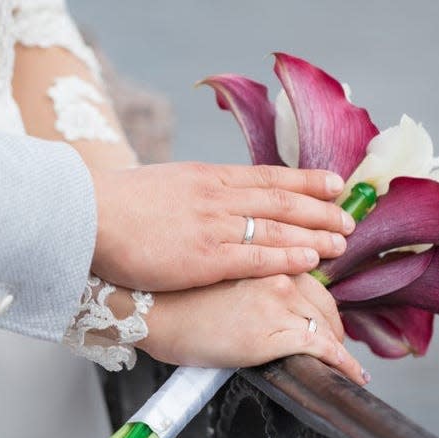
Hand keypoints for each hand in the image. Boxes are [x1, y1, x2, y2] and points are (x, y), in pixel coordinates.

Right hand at [90, 162, 354, 290]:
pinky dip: (288, 256)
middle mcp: (218, 196)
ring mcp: (214, 226)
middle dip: (320, 209)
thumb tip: (214, 197)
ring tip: (341, 241)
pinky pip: (257, 256)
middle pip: (282, 201)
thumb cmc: (118, 204)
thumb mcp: (165, 184)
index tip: (334, 183)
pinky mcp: (205, 257)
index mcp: (208, 177)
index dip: (306, 180)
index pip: (268, 176)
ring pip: (277, 227)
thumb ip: (196, 191)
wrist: (89, 215)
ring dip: (314, 233)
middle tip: (349, 218)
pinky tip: (311, 260)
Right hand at [122, 273, 366, 385]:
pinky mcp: (276, 334)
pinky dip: (344, 364)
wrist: (152, 310)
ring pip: (325, 327)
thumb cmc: (176, 295)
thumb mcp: (222, 272)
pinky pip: (323, 351)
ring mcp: (279, 304)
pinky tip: (354, 375)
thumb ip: (253, 278)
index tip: (325, 320)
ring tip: (342, 363)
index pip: (311, 281)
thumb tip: (270, 299)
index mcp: (267, 257)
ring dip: (336, 348)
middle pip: (323, 304)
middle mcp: (279, 275)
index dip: (322, 306)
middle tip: (335, 346)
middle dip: (332, 328)